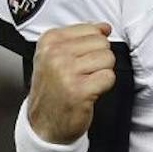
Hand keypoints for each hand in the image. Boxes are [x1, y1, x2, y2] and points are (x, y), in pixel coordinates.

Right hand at [27, 22, 115, 143]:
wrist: (44, 123)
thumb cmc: (53, 90)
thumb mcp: (58, 56)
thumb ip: (81, 38)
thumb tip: (104, 27)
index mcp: (49, 41)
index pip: (91, 29)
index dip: (92, 47)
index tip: (79, 59)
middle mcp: (55, 54)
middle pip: (101, 43)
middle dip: (99, 60)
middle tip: (83, 74)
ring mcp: (66, 72)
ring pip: (107, 58)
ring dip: (101, 73)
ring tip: (86, 82)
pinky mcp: (79, 90)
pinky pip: (109, 77)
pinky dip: (103, 86)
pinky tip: (89, 92)